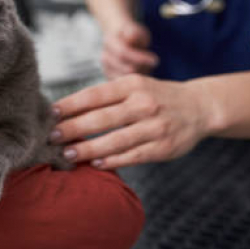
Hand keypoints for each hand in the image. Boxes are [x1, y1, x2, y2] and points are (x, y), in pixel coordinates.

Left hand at [50, 74, 214, 168]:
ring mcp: (155, 126)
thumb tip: (65, 110)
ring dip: (88, 149)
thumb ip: (106, 96)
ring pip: (115, 141)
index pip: (95, 94)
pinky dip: (112, 161)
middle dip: (73, 129)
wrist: (199, 107)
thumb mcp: (134, 86)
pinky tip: (95, 164)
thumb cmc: (154, 96)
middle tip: (51, 137)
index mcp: (132, 84)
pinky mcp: (164, 147)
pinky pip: (132, 156)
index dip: (71, 105)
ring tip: (67, 154)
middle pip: (101, 118)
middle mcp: (144, 103)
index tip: (50, 114)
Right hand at [101, 22, 158, 78]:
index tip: (155, 59)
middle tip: (153, 63)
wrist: (118, 38)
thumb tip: (130, 38)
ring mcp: (106, 68)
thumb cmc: (131, 34)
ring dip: (140, 75)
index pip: (123, 53)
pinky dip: (136, 80)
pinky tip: (141, 71)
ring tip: (147, 66)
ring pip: (127, 79)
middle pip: (125, 69)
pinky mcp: (111, 78)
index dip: (140, 58)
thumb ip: (133, 33)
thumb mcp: (135, 29)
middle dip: (142, 68)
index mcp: (109, 41)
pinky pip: (126, 84)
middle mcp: (105, 56)